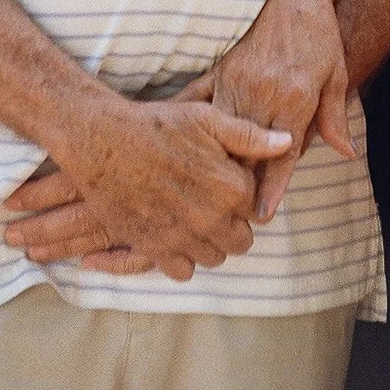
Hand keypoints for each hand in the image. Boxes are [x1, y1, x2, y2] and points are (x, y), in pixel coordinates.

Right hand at [4, 96, 291, 281]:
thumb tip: (288, 143)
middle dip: (233, 225)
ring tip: (195, 219)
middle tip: (215, 205)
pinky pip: (182, 271)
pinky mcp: (154, 248)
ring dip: (210, 243)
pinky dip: (183, 258)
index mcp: (229, 186)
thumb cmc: (156, 124)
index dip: (243, 194)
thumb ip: (250, 136)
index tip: (229, 183)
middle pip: (240, 241)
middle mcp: (210, 218)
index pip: (255, 206)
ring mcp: (182, 237)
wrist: (101, 140)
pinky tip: (176, 235)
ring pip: (214, 258)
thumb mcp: (208, 118)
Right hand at [182, 0, 356, 224]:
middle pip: (250, 150)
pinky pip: (203, 103)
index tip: (263, 214)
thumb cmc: (318, 33)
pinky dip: (196, 127)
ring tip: (208, 196)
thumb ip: (335, 116)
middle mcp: (263, 93)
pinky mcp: (221, 69)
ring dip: (219, 164)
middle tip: (234, 218)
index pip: (282, 152)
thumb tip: (346, 152)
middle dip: (242, 185)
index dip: (273, 186)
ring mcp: (237, 81)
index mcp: (295, 97)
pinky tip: (179, 147)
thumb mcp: (336, 73)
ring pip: (224, 134)